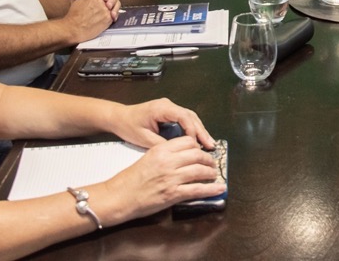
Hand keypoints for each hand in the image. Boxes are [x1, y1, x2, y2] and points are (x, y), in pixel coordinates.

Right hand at [63, 0, 115, 41]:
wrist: (73, 29)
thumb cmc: (73, 15)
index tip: (101, 1)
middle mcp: (100, 1)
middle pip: (109, 0)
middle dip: (109, 3)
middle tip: (106, 8)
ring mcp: (105, 10)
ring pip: (112, 7)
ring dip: (111, 10)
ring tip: (104, 15)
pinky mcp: (108, 18)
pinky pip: (113, 16)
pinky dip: (111, 17)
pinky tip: (105, 20)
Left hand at [71, 0, 120, 16]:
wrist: (74, 16)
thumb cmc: (75, 4)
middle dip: (112, 0)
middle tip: (108, 6)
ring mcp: (108, 4)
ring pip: (117, 3)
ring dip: (116, 8)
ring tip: (112, 14)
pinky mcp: (109, 12)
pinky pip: (115, 12)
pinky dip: (116, 14)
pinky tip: (113, 18)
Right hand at [102, 136, 223, 221]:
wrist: (119, 196)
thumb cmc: (130, 179)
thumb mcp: (147, 158)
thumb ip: (164, 154)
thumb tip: (182, 157)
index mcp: (161, 150)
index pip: (187, 141)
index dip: (197, 146)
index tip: (201, 150)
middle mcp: (168, 161)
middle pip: (197, 154)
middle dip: (208, 159)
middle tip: (211, 163)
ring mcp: (171, 177)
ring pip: (199, 170)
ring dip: (211, 172)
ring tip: (214, 174)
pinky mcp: (173, 194)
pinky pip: (197, 189)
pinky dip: (211, 189)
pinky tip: (219, 189)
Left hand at [109, 98, 216, 149]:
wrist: (118, 117)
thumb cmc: (128, 126)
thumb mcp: (143, 138)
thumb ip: (161, 144)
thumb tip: (178, 153)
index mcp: (162, 108)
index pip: (184, 117)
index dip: (192, 131)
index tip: (197, 144)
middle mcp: (168, 105)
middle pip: (190, 116)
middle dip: (201, 131)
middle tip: (211, 145)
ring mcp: (169, 108)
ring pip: (190, 117)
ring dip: (199, 130)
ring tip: (209, 144)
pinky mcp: (169, 113)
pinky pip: (184, 120)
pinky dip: (192, 129)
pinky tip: (197, 140)